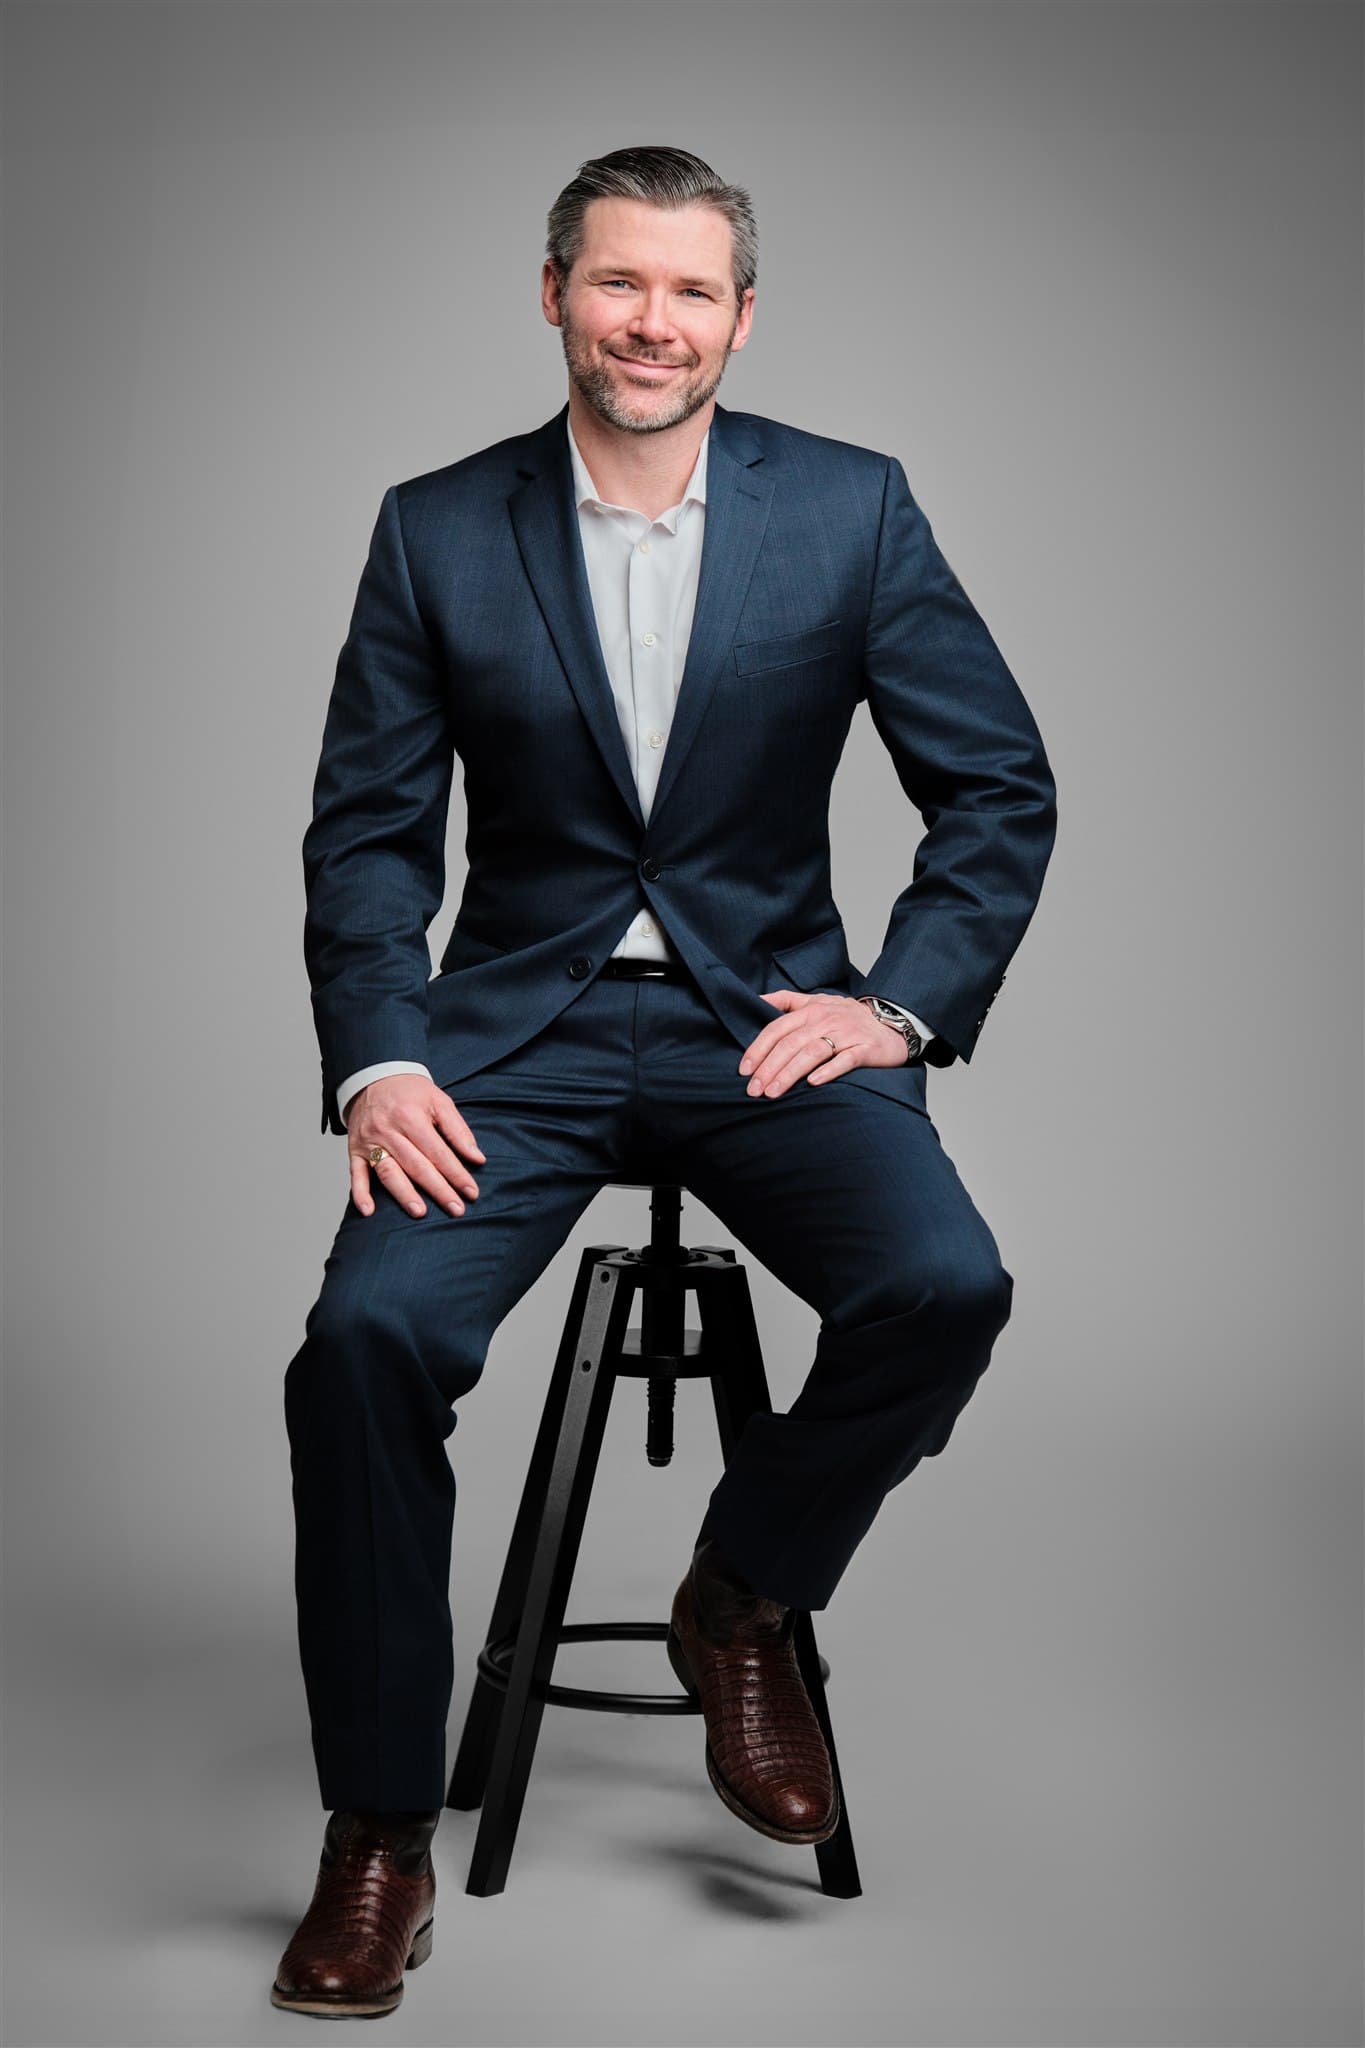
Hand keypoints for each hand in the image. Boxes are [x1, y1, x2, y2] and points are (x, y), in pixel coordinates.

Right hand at [346, 1073, 486, 1218]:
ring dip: (403, 1194)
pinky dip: (360, 1193)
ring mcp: (370, 1141)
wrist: (372, 1078)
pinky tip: (368, 1211)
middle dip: (438, 1189)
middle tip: (456, 1209)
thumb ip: (458, 1130)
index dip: (456, 1174)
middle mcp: (388, 1130)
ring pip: (388, 1172)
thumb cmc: (409, 1092)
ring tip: (420, 1212)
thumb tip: (477, 1158)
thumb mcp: (439, 1101)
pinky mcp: (355, 1149)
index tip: (471, 1192)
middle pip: (416, 1165)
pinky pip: (355, 1173)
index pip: (438, 1152)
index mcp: (411, 1116)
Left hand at [738, 989, 907, 1097]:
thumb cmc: (847, 1016)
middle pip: (791, 1043)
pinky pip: (845, 1060)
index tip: (744, 1070)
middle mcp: (826, 1019)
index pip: (777, 1028)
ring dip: (790, 1073)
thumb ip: (787, 1000)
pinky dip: (828, 1071)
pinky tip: (813, 1083)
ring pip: (813, 1052)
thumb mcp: (817, 1001)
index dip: (758, 1049)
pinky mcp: (865, 1048)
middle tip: (754, 1090)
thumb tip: (757, 1000)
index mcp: (811, 1009)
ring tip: (773, 1092)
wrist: (891, 1022)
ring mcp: (846, 1034)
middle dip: (769, 1067)